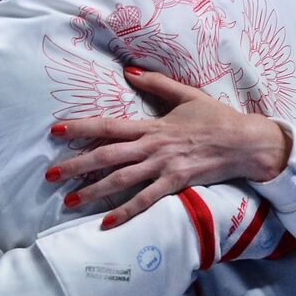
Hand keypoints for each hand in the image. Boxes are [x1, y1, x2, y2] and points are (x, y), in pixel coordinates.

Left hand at [46, 69, 292, 227]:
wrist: (245, 142)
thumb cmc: (217, 118)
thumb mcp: (187, 95)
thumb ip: (157, 84)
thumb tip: (129, 71)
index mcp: (153, 125)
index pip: (110, 125)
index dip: (82, 127)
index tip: (56, 131)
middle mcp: (153, 146)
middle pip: (107, 156)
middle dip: (76, 164)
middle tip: (49, 174)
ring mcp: (164, 167)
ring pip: (121, 180)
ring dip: (93, 191)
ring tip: (69, 200)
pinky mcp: (177, 183)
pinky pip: (146, 200)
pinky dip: (126, 213)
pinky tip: (106, 223)